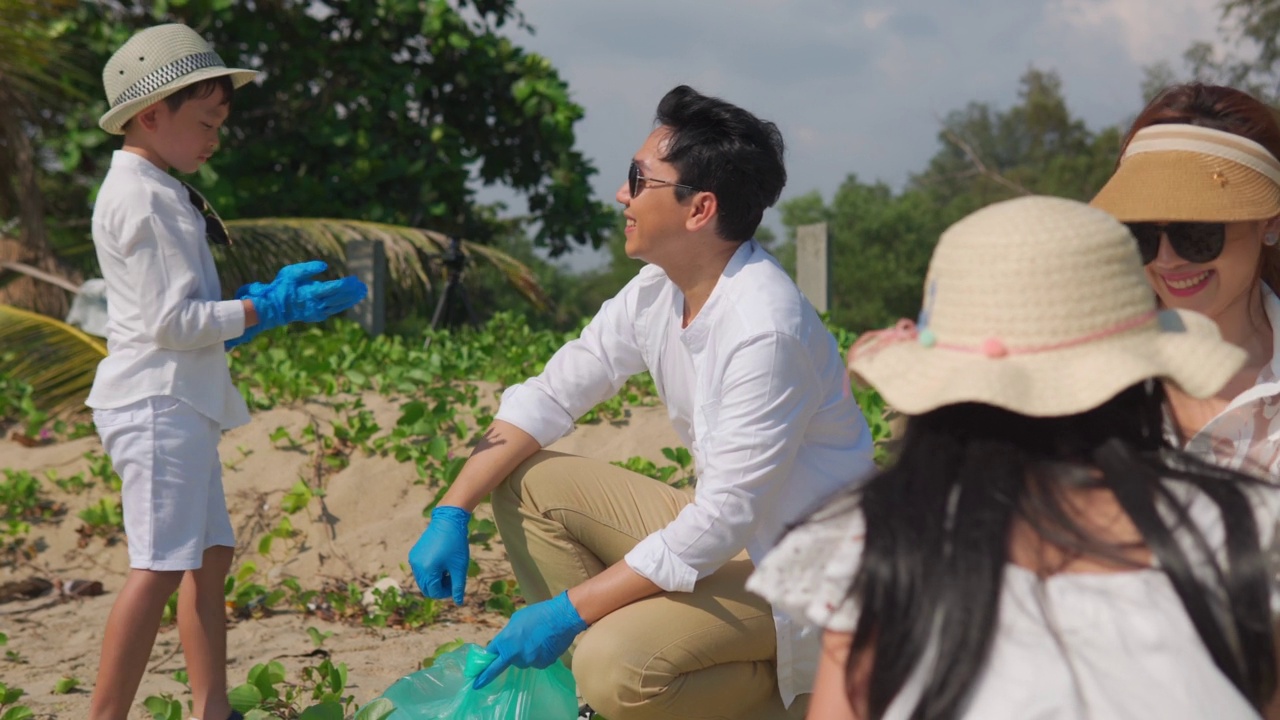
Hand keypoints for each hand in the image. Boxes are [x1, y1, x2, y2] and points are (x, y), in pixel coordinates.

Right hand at [244, 261, 367, 330]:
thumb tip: (325, 265)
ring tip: (362, 293)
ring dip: (351, 299)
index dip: (346, 284)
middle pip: (339, 298)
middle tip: (363, 286)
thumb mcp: (291, 272)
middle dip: (352, 292)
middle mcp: (316, 304)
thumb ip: (308, 268)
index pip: (333, 289)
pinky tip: (352, 299)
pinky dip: (344, 304)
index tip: (354, 279)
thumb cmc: (282, 287)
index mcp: (310, 293)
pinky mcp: (318, 316)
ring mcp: (317, 312)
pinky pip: (334, 310)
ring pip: (339, 305)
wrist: (274, 308)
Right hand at [408, 506, 471, 604]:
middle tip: (452, 577)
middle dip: (439, 587)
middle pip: (426, 588)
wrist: (448, 521)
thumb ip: (458, 587)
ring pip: (422, 580)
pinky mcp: (414, 554)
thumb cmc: (456, 544)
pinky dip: (429, 572)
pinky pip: (420, 570)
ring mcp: (413, 560)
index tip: (456, 583)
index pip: (434, 592)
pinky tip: (441, 562)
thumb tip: (459, 603)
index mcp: (427, 570)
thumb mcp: (459, 567)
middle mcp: (416, 566)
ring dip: (434, 580)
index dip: (446, 592)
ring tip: (447, 569)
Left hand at [471, 591, 588, 689]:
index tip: (475, 681)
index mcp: (505, 641)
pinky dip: (539, 656)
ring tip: (538, 638)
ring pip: (523, 661)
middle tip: (524, 643)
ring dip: (527, 654)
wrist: (562, 617)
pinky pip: (536, 663)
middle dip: (512, 654)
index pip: (489, 659)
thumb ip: (507, 635)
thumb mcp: (516, 620)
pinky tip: (546, 644)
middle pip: (507, 661)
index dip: (483, 669)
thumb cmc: (538, 614)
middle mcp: (514, 654)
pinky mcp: (542, 664)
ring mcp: (529, 661)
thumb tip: (505, 644)